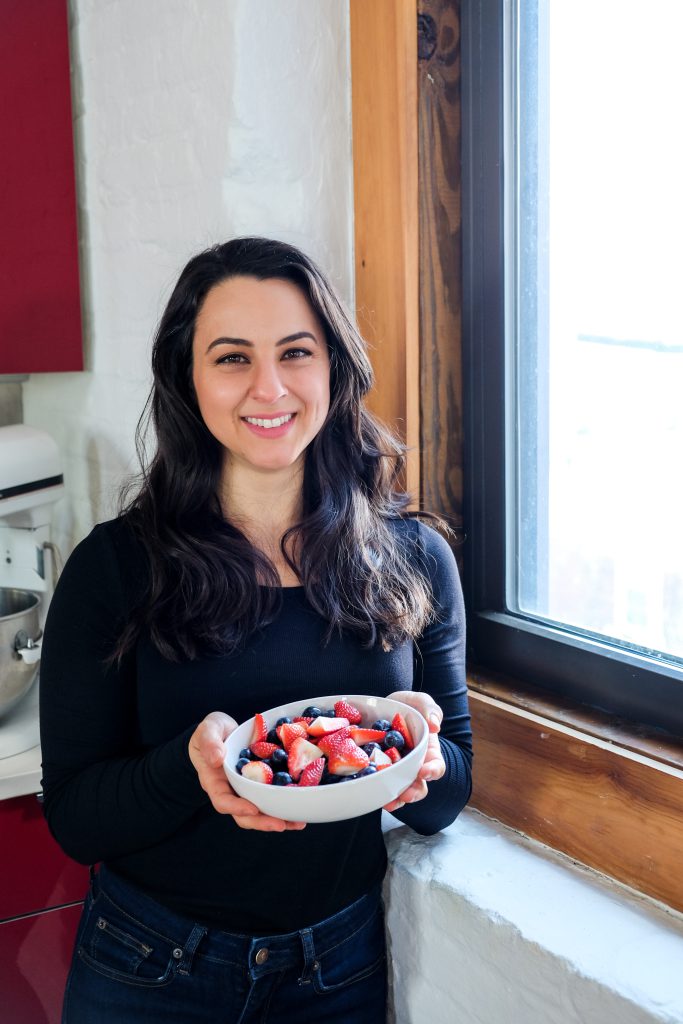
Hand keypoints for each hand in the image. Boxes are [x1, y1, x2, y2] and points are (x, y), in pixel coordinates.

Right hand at [188, 712, 305, 831]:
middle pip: (243, 815)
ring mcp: (246, 790)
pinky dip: (284, 805)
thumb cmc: (211, 731)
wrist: (223, 730)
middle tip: (282, 824)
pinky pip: (270, 798)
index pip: (222, 801)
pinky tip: (301, 806)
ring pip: (259, 811)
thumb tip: (216, 759)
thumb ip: (209, 743)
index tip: (253, 808)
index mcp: (214, 782)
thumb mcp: (207, 731)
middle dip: (262, 822)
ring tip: (298, 823)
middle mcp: (231, 791)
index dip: (237, 808)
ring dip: (278, 819)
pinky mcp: (260, 784)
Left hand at [382, 691, 445, 812]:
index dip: (433, 771)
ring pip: (398, 790)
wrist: (382, 706)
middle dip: (413, 792)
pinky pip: (377, 782)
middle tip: (405, 794)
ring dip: (394, 798)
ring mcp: (394, 769)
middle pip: (418, 786)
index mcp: (427, 752)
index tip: (424, 771)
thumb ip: (430, 709)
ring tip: (387, 802)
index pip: (436, 766)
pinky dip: (374, 789)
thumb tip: (435, 725)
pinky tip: (368, 790)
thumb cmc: (407, 706)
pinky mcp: (376, 770)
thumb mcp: (420, 702)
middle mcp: (413, 765)